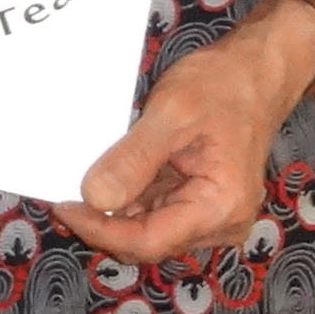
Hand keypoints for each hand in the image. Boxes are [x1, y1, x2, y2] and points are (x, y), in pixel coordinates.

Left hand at [54, 10, 314, 265]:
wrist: (254, 71)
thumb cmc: (223, 86)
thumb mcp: (173, 113)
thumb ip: (135, 158)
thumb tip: (95, 197)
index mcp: (220, 208)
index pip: (147, 242)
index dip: (99, 230)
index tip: (62, 204)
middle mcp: (218, 223)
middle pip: (144, 241)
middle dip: (101, 222)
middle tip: (60, 190)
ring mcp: (207, 214)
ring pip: (144, 228)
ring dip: (110, 209)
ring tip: (77, 178)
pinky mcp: (195, 200)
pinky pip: (151, 209)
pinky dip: (124, 195)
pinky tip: (104, 172)